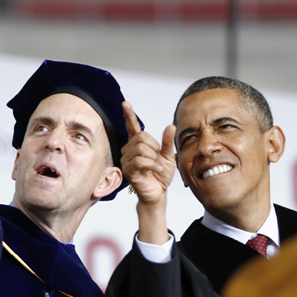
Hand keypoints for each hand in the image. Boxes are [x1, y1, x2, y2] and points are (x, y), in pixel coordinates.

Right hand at [121, 101, 175, 244]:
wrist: (158, 192)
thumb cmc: (161, 174)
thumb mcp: (169, 156)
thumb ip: (168, 141)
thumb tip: (171, 126)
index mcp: (138, 144)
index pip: (132, 127)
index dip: (129, 115)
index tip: (126, 104)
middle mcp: (130, 149)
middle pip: (141, 138)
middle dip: (154, 148)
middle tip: (158, 159)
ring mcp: (126, 160)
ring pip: (140, 149)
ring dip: (153, 158)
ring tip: (157, 166)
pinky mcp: (127, 170)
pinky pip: (139, 160)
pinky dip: (151, 164)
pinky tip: (156, 169)